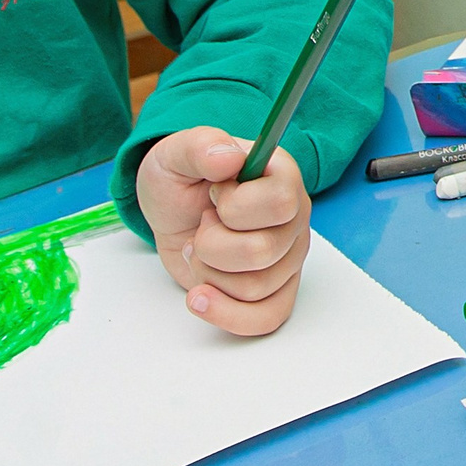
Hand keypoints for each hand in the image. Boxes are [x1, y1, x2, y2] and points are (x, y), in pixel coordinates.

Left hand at [136, 126, 311, 335]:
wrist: (172, 212)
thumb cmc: (180, 179)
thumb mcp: (176, 154)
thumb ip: (200, 146)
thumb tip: (230, 157)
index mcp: (282, 176)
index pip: (279, 202)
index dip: (234, 206)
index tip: (215, 193)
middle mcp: (293, 218)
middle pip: (261, 251)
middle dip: (211, 243)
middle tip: (203, 224)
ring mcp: (288, 258)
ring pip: (253, 288)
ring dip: (209, 271)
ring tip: (200, 248)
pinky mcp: (276, 291)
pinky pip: (266, 319)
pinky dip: (225, 314)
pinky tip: (199, 295)